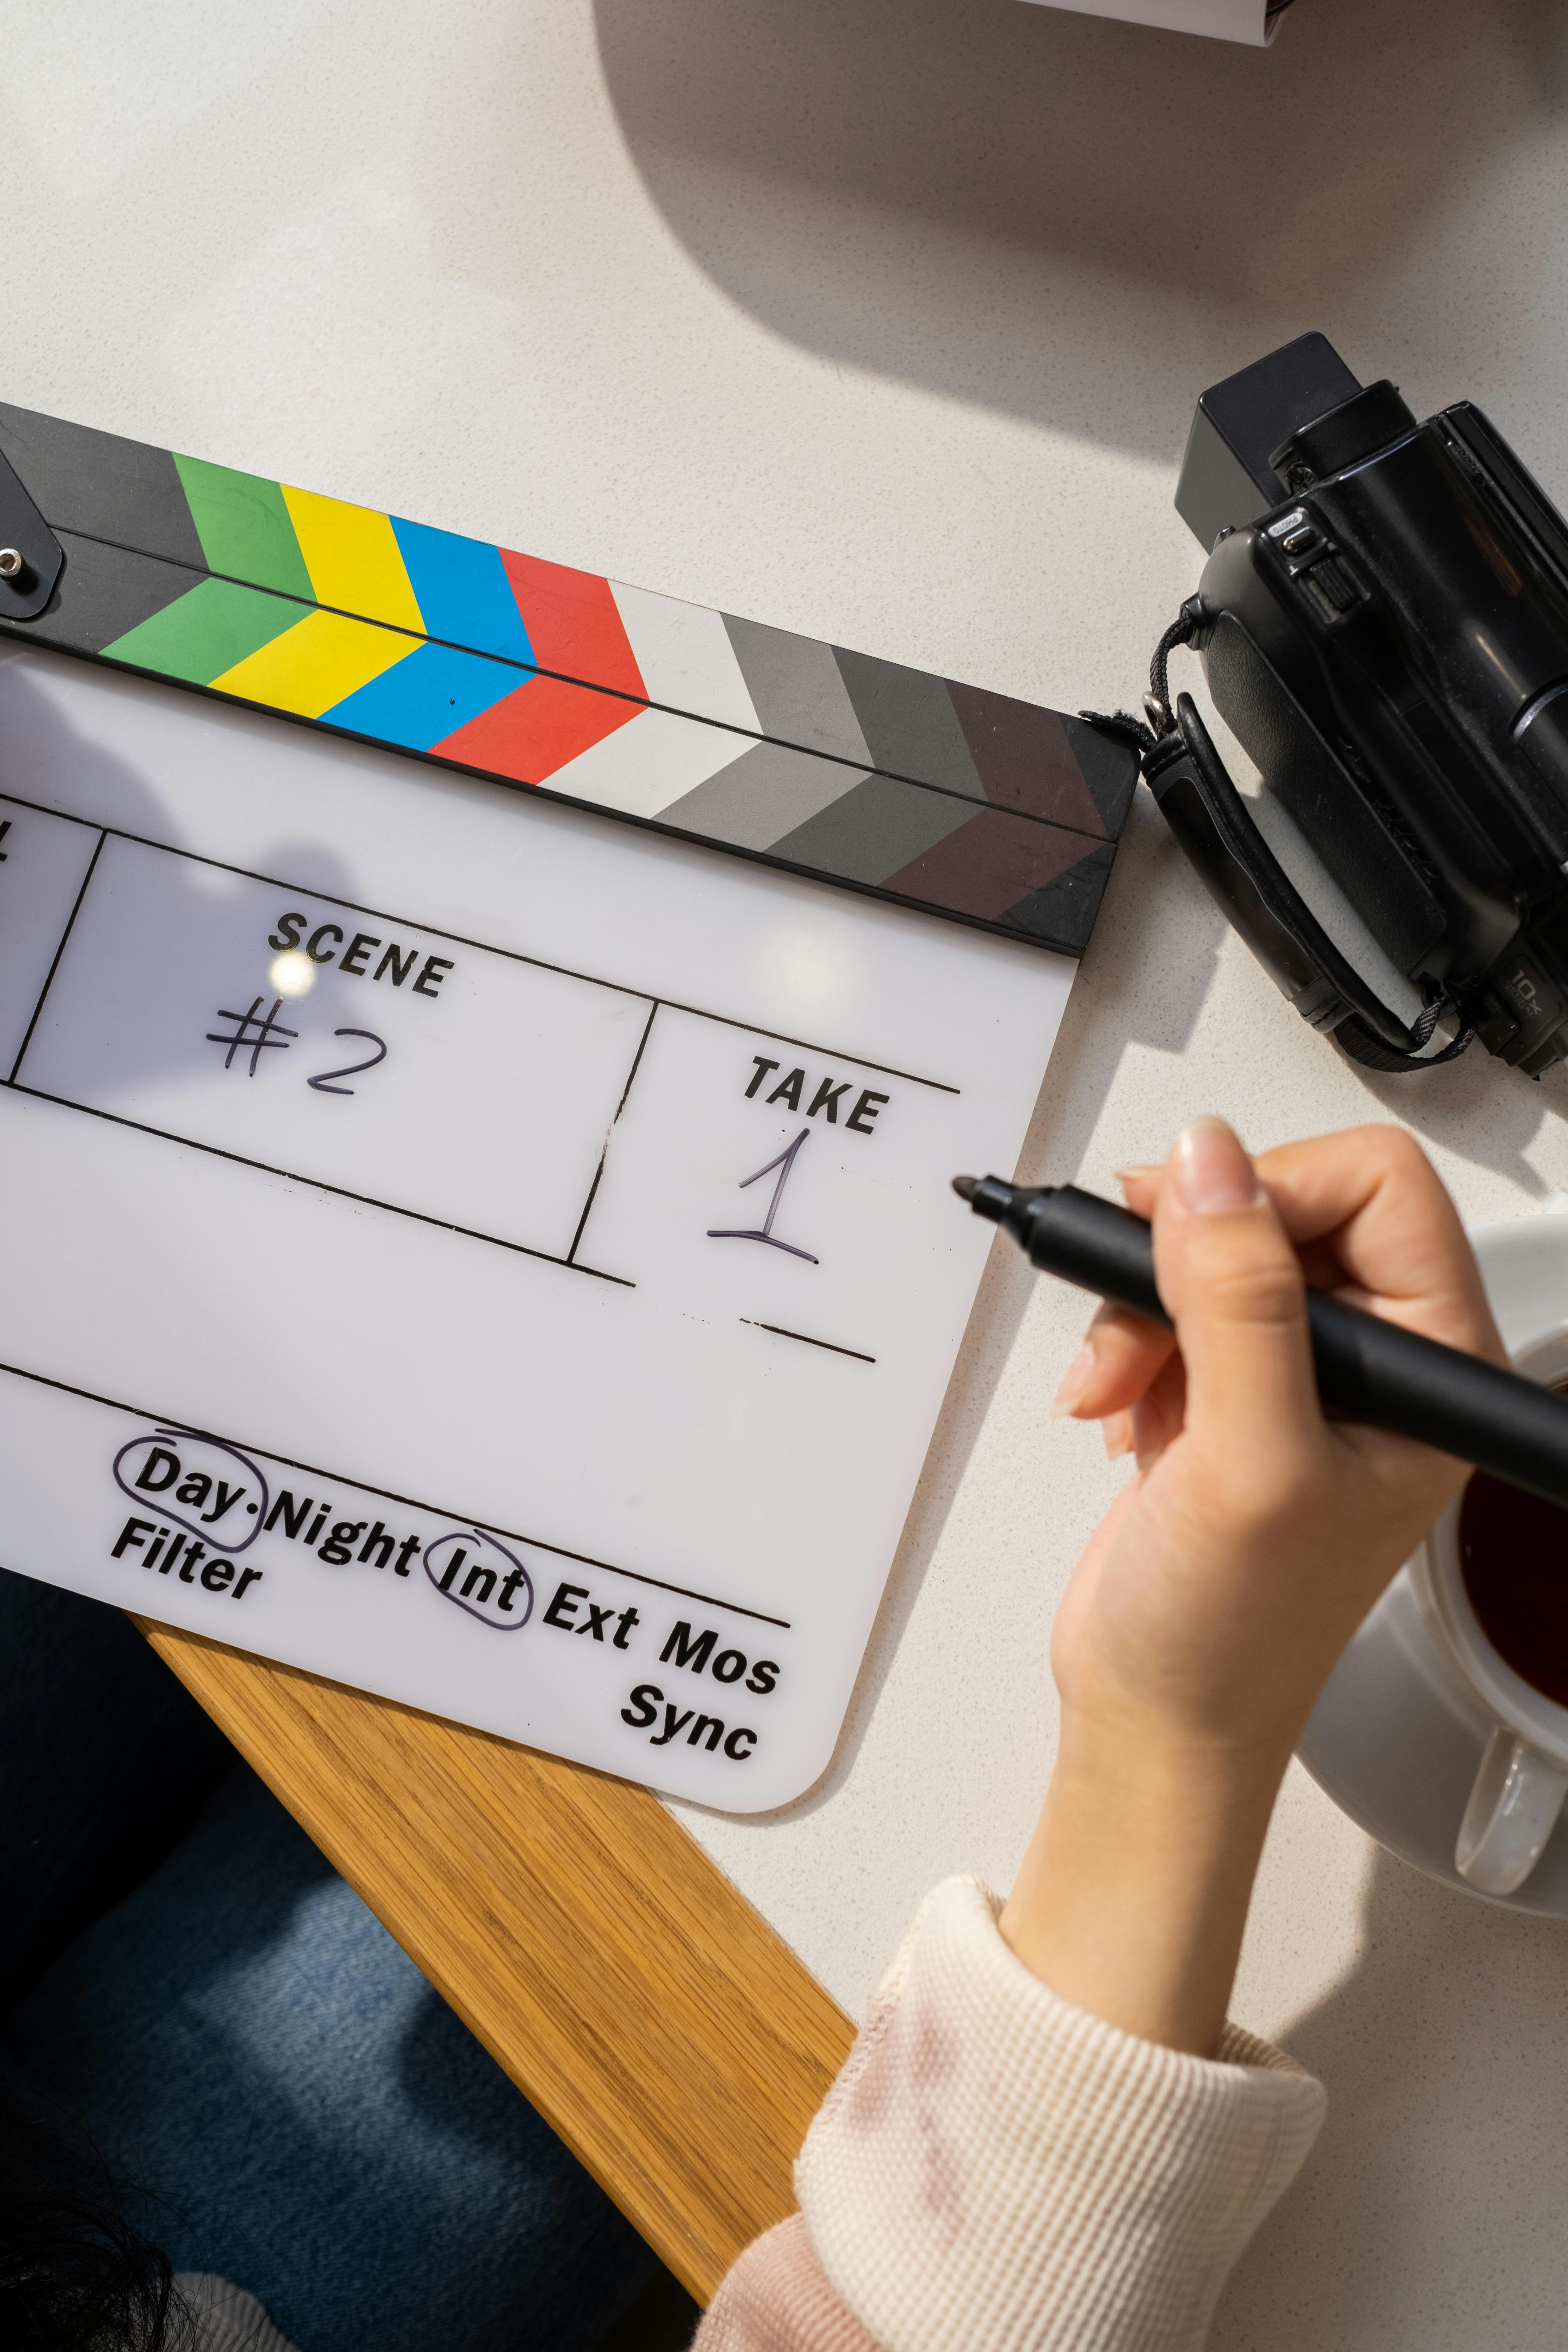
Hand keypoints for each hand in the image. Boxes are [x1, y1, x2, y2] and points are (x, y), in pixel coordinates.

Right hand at [1000, 1120, 1502, 2054]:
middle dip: (1195, 1250)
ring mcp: (1303, 1378)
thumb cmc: (1232, 1634)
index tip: (1195, 1234)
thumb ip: (1241, 1302)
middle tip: (1136, 1295)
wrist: (1156, 1716)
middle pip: (1293, 1206)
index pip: (1380, 1188)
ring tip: (1117, 1381)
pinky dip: (1128, 1338)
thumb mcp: (1249, 1458)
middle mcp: (1383, 1364)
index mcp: (1439, 1369)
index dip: (1277, 1192)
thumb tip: (1211, 1164)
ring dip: (1146, 1301)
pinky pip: (1176, 1303)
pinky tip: (1116, 1403)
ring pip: (1220, 1249)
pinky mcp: (1232, 1392)